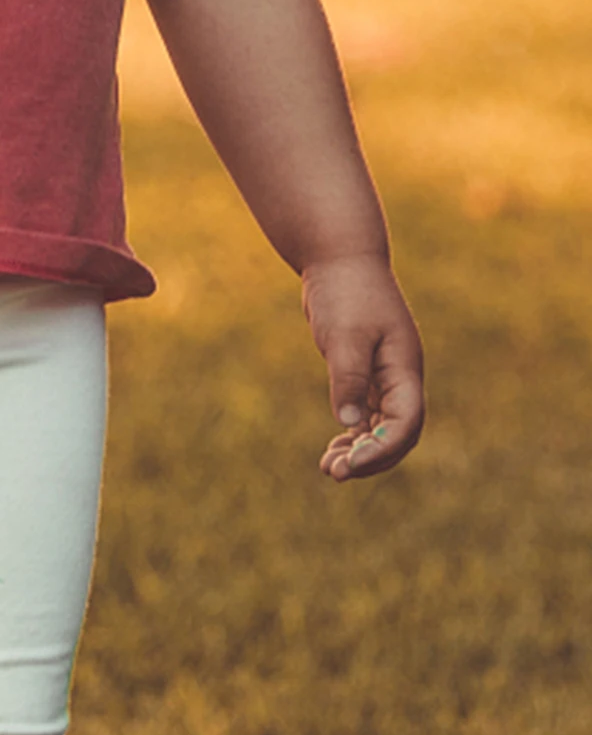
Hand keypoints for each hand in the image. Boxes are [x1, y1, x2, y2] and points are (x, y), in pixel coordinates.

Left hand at [301, 252, 424, 482]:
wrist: (340, 261)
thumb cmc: (346, 293)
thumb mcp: (345, 335)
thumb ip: (349, 378)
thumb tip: (351, 423)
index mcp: (405, 368)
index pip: (406, 423)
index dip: (382, 450)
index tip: (349, 465)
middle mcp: (400, 376)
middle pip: (398, 434)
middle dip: (371, 458)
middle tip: (334, 473)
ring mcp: (385, 375)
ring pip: (382, 427)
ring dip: (360, 451)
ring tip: (328, 468)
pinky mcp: (366, 372)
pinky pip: (368, 414)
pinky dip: (353, 433)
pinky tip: (334, 446)